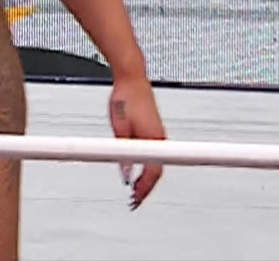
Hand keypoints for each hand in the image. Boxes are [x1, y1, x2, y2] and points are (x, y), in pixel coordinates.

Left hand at [108, 77, 164, 208]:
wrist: (132, 80)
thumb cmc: (126, 98)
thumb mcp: (119, 126)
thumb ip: (122, 150)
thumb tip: (124, 171)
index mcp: (153, 139)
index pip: (153, 171)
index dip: (145, 187)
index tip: (136, 197)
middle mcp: (160, 139)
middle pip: (157, 170)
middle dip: (146, 187)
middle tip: (134, 198)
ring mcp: (159, 136)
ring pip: (156, 163)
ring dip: (147, 178)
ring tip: (134, 189)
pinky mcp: (155, 132)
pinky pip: (154, 155)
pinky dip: (147, 166)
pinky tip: (137, 171)